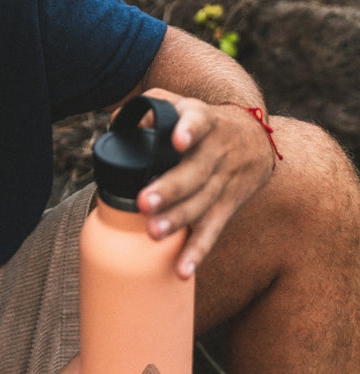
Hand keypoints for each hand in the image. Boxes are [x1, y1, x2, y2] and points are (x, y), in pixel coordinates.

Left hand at [135, 88, 276, 276]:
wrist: (255, 137)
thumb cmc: (201, 121)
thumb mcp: (181, 105)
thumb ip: (149, 108)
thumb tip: (117, 125)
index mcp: (202, 121)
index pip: (198, 122)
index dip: (189, 129)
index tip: (178, 139)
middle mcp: (216, 151)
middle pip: (196, 172)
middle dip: (171, 188)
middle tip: (144, 202)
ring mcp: (224, 180)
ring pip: (203, 202)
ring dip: (179, 220)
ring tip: (154, 233)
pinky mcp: (228, 205)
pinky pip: (213, 229)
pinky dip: (198, 250)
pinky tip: (182, 269)